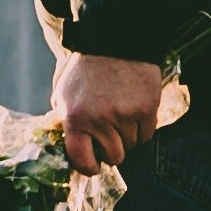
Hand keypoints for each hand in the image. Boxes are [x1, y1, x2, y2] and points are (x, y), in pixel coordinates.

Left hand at [49, 52, 175, 173]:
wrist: (113, 42)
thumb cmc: (85, 70)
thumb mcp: (63, 94)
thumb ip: (66, 122)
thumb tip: (73, 147)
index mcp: (75, 118)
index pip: (82, 160)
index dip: (89, 167)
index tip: (93, 166)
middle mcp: (100, 120)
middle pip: (114, 157)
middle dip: (112, 150)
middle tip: (109, 136)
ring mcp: (126, 115)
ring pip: (132, 145)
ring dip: (127, 137)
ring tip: (120, 115)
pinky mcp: (147, 109)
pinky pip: (147, 134)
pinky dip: (142, 128)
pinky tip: (134, 111)